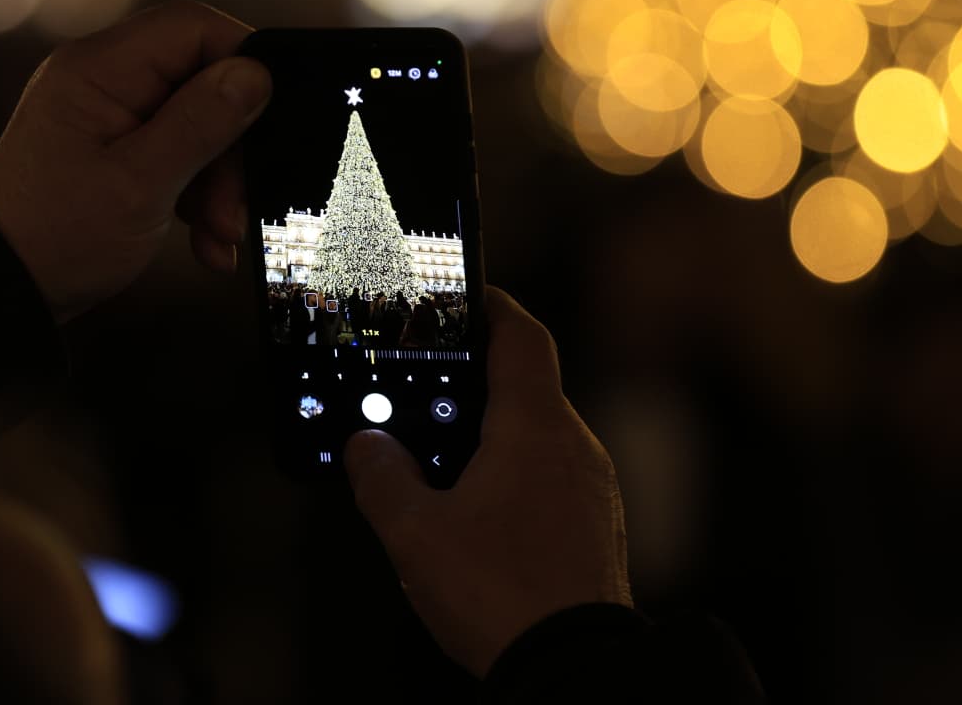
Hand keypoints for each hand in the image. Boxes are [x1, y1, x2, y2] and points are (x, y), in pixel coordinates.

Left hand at [0, 1, 270, 322]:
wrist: (3, 287)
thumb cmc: (56, 237)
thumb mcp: (142, 183)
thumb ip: (202, 122)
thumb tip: (255, 74)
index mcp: (98, 69)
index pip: (191, 27)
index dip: (242, 61)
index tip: (272, 115)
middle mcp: (101, 80)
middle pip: (200, 81)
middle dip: (231, 146)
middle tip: (236, 205)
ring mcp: (108, 115)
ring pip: (196, 124)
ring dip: (219, 182)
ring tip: (220, 236)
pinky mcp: (114, 149)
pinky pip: (176, 153)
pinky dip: (197, 196)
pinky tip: (206, 242)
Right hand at [344, 287, 632, 677]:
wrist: (575, 669)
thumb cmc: (503, 596)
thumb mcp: (416, 535)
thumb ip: (382, 480)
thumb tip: (365, 447)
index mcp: (535, 427)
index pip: (521, 335)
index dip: (490, 305)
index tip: (462, 294)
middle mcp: (575, 445)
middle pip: (524, 386)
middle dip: (471, 385)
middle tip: (423, 391)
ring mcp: (593, 487)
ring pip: (536, 436)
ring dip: (490, 436)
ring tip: (437, 463)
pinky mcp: (596, 525)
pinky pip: (550, 476)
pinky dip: (512, 474)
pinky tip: (474, 512)